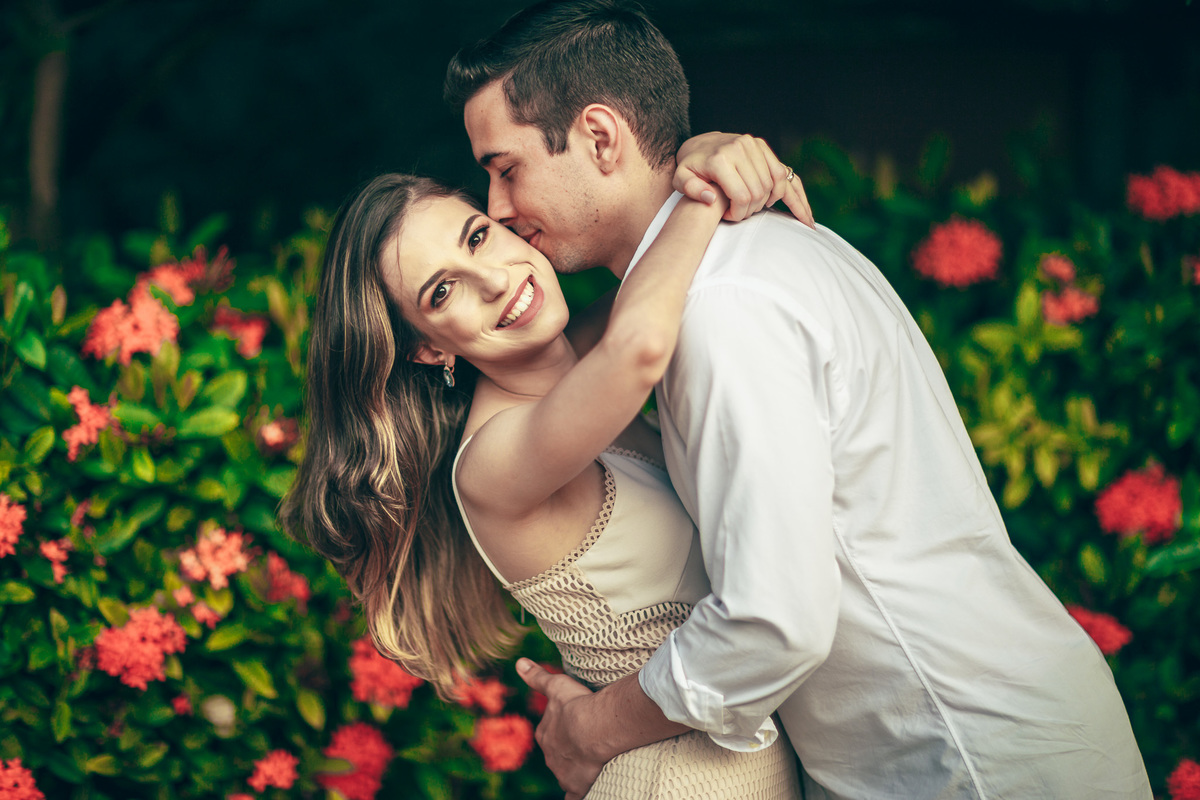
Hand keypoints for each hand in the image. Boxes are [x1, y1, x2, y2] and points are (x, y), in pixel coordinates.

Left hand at [517, 658, 605, 799]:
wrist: (595, 729)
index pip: (550, 732)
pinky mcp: (576, 786)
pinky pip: (574, 796)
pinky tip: (579, 795)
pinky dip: (575, 796)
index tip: (574, 724)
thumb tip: (519, 663)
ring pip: (566, 772)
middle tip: (585, 742)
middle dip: (568, 749)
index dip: (562, 728)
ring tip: (589, 763)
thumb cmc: (577, 705)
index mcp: (544, 734)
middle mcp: (550, 756)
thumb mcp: (556, 685)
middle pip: (558, 753)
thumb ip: (537, 676)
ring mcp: (562, 772)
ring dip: (574, 769)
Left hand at [674, 132, 813, 225]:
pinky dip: (783, 189)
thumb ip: (692, 190)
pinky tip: (779, 201)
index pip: (742, 196)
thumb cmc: (690, 168)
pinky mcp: (761, 145)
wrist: (699, 144)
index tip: (728, 217)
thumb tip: (711, 198)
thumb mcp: (681, 180)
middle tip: (741, 214)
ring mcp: (752, 145)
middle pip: (759, 192)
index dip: (738, 213)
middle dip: (752, 209)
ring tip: (757, 208)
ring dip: (769, 201)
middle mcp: (738, 148)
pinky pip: (781, 171)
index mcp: (720, 159)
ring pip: (774, 183)